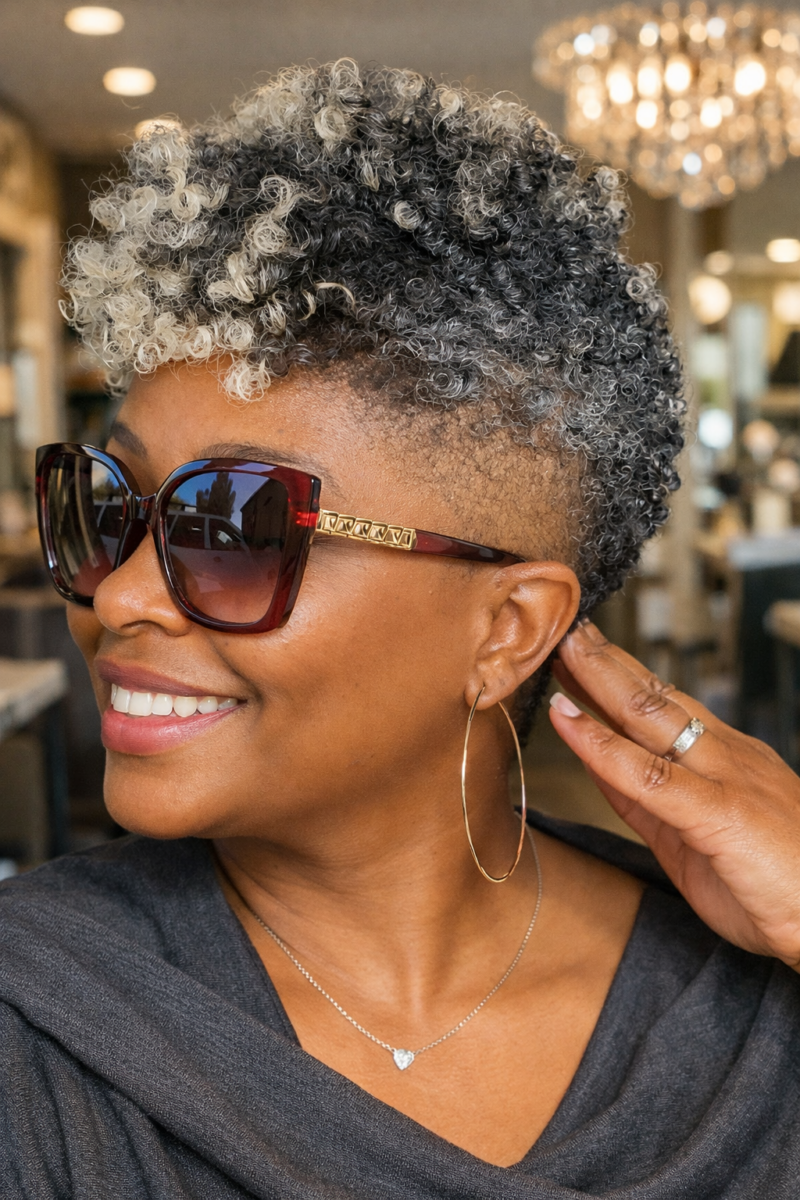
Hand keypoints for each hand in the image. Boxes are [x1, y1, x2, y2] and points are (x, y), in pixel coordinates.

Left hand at [548, 621, 799, 970]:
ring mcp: (724, 778)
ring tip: (558, 646)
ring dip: (597, 677)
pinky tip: (566, 719)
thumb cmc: (777, 888)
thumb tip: (596, 766)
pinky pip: (650, 774)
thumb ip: (644, 802)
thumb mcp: (693, 839)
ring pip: (648, 714)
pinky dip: (601, 745)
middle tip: (557, 623)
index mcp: (723, 759)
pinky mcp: (720, 813)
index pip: (660, 704)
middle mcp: (723, 756)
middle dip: (600, 658)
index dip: (613, 675)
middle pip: (649, 694)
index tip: (574, 650)